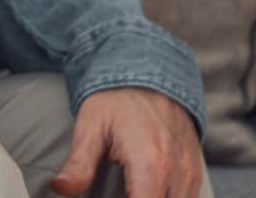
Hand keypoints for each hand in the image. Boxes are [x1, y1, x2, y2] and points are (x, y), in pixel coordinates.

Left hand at [51, 87, 204, 197]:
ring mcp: (191, 171)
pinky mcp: (195, 170)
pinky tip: (143, 191)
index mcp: (151, 163)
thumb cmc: (116, 99)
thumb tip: (60, 187)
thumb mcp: (90, 127)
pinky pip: (187, 197)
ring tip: (127, 190)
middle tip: (116, 191)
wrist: (148, 70)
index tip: (107, 197)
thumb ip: (78, 164)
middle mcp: (178, 171)